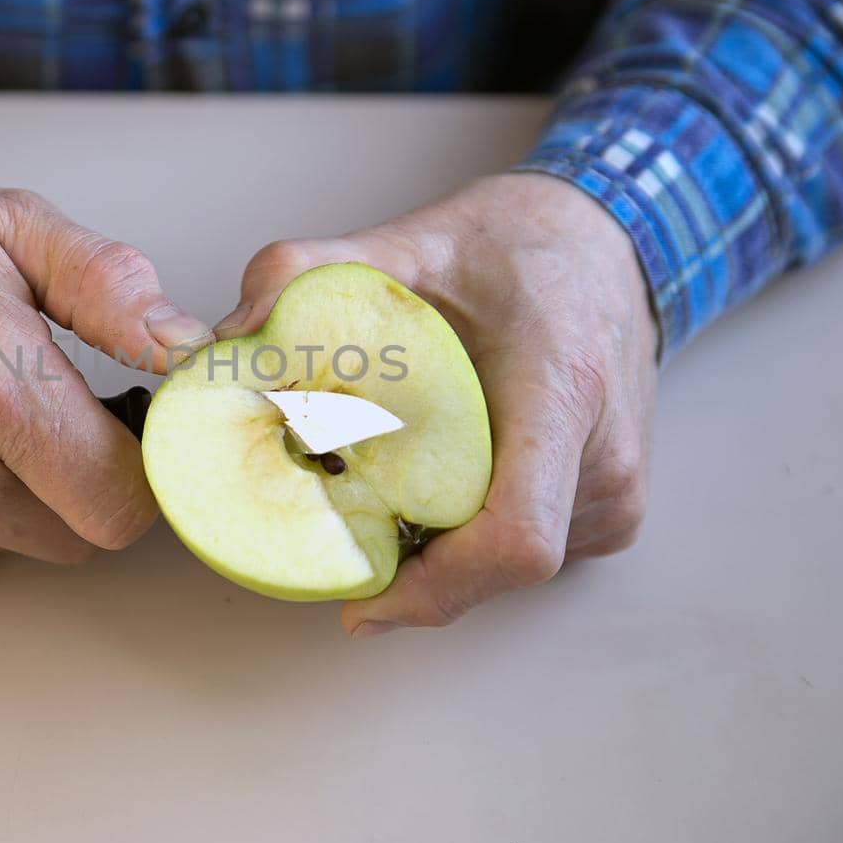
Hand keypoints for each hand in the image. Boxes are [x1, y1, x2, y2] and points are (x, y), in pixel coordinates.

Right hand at [0, 160, 210, 570]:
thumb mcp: (8, 224)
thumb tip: (186, 349)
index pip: (123, 505)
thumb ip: (110, 287)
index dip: (141, 469)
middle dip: (86, 484)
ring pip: (14, 544)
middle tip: (53, 412)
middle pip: (77, 538)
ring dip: (18, 496)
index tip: (125, 426)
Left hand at [215, 173, 658, 632]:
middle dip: (408, 566)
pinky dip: (464, 533)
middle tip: (334, 525)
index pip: (516, 539)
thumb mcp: (404, 241)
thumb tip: (227, 338)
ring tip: (377, 490)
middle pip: (494, 567)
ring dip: (433, 550)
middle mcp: (602, 459)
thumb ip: (306, 272)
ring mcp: (615, 493)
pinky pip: (525, 550)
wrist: (609, 245)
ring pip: (505, 568)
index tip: (361, 601)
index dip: (436, 590)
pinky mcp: (611, 512)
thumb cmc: (515, 246)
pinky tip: (426, 485)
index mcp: (563, 392)